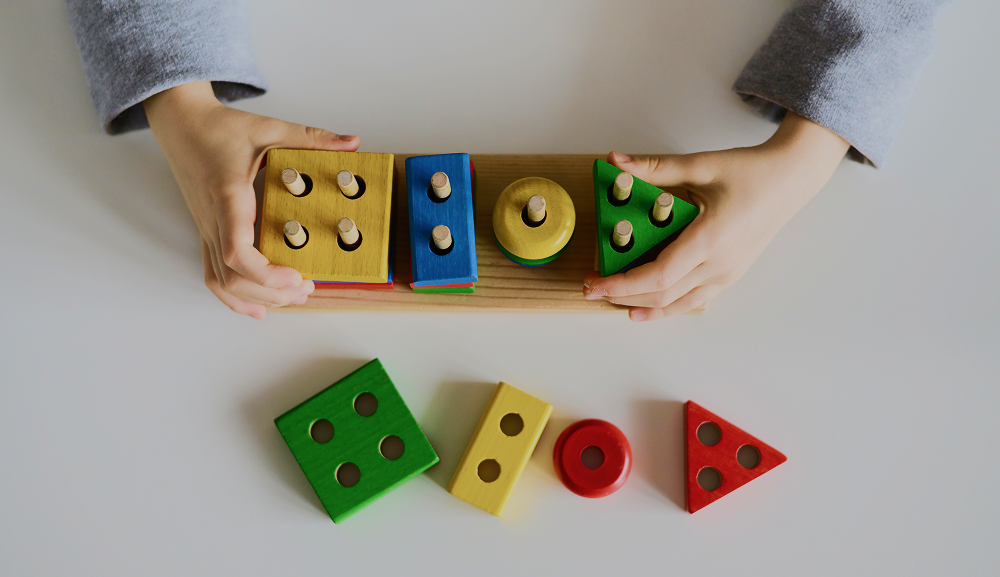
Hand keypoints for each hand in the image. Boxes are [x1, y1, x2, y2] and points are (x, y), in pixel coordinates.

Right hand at [144, 81, 359, 318]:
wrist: (180, 122)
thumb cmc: (218, 127)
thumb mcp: (269, 127)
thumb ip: (311, 138)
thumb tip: (352, 143)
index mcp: (229, 198)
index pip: (236, 252)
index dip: (266, 275)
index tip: (296, 277)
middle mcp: (213, 220)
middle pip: (234, 278)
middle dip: (272, 292)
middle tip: (307, 288)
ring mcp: (206, 229)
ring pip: (222, 282)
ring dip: (257, 298)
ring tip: (291, 298)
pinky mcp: (206, 231)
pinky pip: (213, 275)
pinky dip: (233, 297)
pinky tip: (257, 308)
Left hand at [583, 112, 849, 320]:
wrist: (792, 178)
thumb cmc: (752, 171)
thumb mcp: (701, 165)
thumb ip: (655, 167)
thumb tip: (615, 161)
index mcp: (711, 239)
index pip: (657, 276)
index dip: (621, 284)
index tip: (594, 283)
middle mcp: (720, 264)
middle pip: (661, 295)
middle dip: (621, 294)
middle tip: (591, 287)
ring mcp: (728, 274)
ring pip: (677, 303)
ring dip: (641, 304)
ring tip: (611, 298)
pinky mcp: (731, 275)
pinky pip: (693, 300)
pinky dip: (666, 307)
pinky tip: (644, 309)